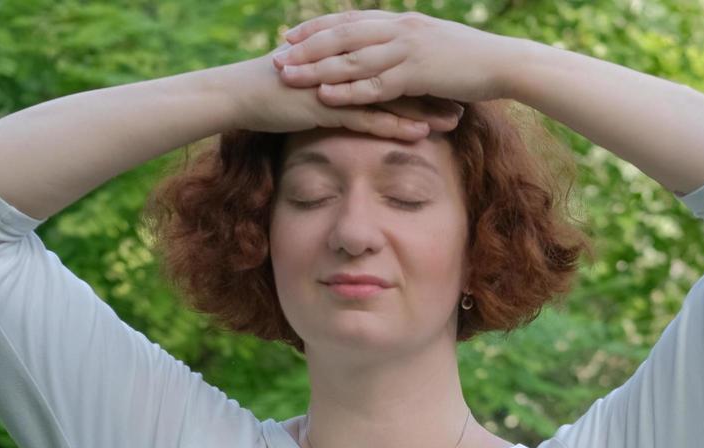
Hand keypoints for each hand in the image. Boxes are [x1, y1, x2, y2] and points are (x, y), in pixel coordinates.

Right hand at [234, 46, 461, 140]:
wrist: (237, 94)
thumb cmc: (271, 89)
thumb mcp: (309, 77)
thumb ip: (333, 76)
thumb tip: (350, 83)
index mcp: (345, 56)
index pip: (393, 61)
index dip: (422, 69)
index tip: (450, 78)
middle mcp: (346, 66)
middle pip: (401, 75)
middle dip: (434, 88)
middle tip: (466, 96)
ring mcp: (337, 86)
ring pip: (391, 97)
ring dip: (425, 109)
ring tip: (455, 119)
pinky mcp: (326, 107)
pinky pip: (368, 119)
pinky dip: (396, 126)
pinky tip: (419, 134)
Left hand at [272, 10, 517, 106]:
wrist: (504, 63)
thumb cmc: (472, 59)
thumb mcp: (435, 45)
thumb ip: (408, 46)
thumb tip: (391, 53)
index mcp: (401, 21)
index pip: (349, 20)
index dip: (317, 28)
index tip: (290, 35)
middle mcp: (399, 29)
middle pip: (342, 35)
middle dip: (306, 46)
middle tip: (276, 56)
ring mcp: (407, 50)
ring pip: (352, 58)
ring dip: (316, 68)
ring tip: (287, 77)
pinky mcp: (417, 75)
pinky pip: (374, 84)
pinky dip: (347, 90)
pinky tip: (324, 97)